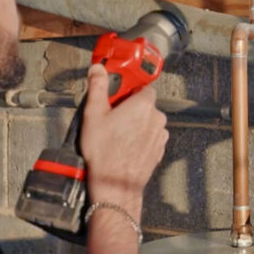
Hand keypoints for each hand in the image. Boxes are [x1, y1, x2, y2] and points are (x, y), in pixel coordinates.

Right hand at [80, 65, 167, 220]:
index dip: (130, 91)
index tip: (118, 96)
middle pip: (146, 106)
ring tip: (117, 136)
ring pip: (149, 123)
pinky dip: (141, 140)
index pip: (143, 88)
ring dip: (137, 126)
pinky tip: (124, 148)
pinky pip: (150, 139)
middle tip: (112, 118)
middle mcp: (157, 119)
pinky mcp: (159, 152)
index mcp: (144, 105)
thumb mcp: (93, 114)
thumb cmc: (104, 151)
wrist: (115, 184)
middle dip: (131, 109)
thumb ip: (97, 87)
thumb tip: (97, 69)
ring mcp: (160, 137)